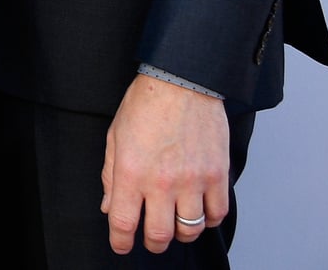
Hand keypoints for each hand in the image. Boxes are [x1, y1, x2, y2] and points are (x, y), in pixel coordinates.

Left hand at [102, 74, 229, 254]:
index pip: (124, 222)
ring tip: (175, 225)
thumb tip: (109, 206)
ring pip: (190, 230)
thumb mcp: (115, 137)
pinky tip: (200, 212)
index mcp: (131, 172)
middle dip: (153, 243)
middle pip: (159, 235)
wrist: (182, 82)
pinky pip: (217, 214)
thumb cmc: (145, 105)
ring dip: (181, 234)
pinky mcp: (217, 175)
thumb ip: (110, 175)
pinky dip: (208, 220)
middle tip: (151, 239)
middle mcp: (161, 182)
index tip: (121, 245)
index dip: (121, 241)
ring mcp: (192, 181)